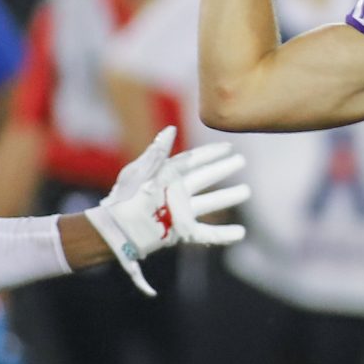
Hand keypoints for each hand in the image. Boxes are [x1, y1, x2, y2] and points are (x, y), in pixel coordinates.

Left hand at [87, 127, 250, 296]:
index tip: (229, 146)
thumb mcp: (141, 171)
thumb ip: (158, 152)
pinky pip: (207, 234)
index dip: (211, 153)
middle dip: (223, 169)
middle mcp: (176, 192)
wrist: (116, 228)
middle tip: (242, 162)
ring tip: (246, 191)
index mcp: (166, 175)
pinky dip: (224, 235)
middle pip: (205, 178)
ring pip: (210, 203)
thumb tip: (172, 129)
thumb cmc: (125, 198)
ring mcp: (180, 213)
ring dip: (228, 197)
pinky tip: (240, 233)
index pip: (193, 161)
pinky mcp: (181, 233)